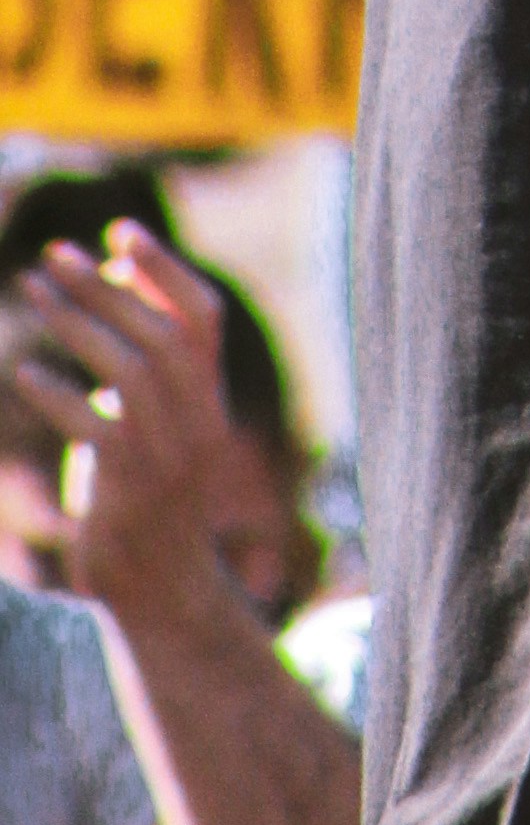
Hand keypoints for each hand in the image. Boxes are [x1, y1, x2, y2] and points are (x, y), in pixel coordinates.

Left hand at [9, 236, 259, 639]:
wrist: (161, 593)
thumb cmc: (145, 498)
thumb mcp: (154, 424)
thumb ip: (139, 364)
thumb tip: (105, 281)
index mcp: (210, 400)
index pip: (203, 317)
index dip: (165, 271)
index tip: (119, 231)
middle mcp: (198, 421)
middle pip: (160, 335)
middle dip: (106, 288)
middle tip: (53, 256)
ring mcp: (168, 456)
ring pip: (130, 371)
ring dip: (78, 323)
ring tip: (31, 291)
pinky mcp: (130, 490)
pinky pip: (96, 428)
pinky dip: (60, 394)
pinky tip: (25, 374)